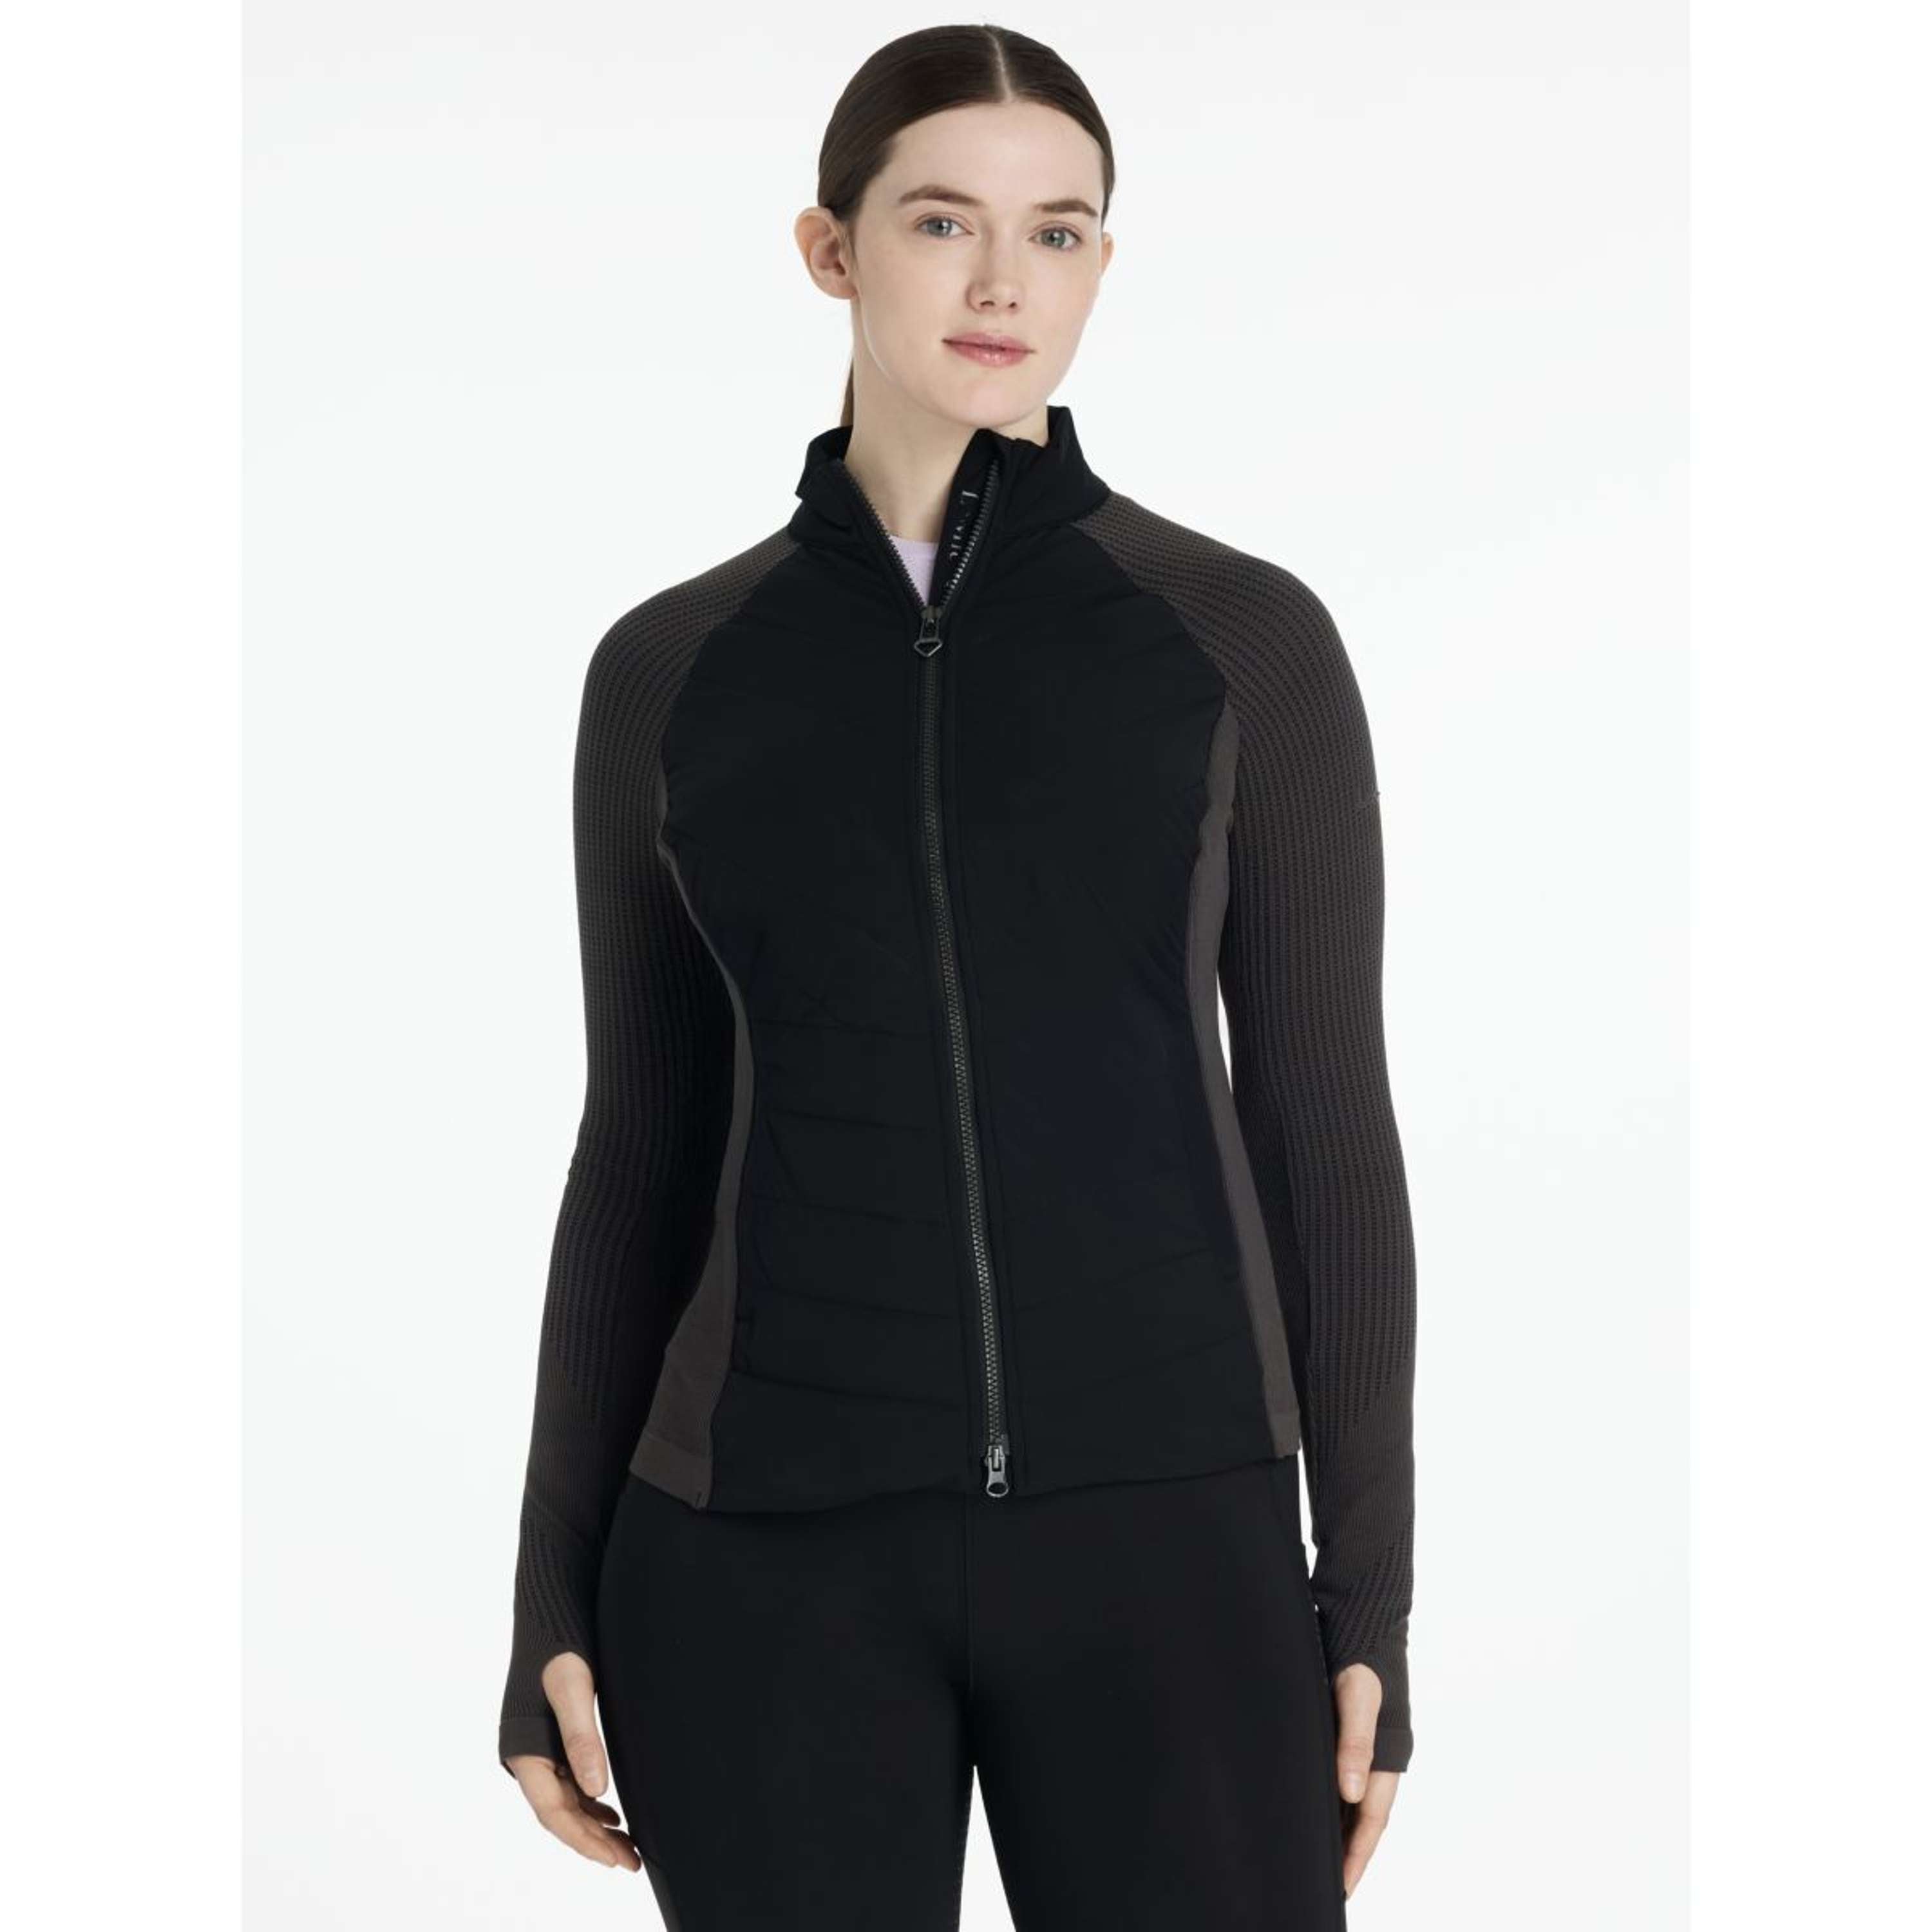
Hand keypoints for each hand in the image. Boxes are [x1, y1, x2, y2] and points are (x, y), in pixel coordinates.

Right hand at [504, 1650, 641, 1870]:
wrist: (548, 1610)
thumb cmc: (559, 1644)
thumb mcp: (573, 1687)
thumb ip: (582, 1737)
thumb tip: (598, 1789)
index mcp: (524, 1752)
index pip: (553, 1812)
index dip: (583, 1840)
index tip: (613, 1858)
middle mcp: (526, 1757)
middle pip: (560, 1813)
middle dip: (592, 1841)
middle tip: (629, 1862)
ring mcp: (537, 1749)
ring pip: (565, 1800)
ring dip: (592, 1825)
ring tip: (625, 1845)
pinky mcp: (549, 1739)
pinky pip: (567, 1782)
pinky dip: (588, 1801)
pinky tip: (610, 1813)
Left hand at [1331, 1661, 1399, 1899]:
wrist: (1365, 1615)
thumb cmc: (1362, 1654)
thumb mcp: (1358, 1696)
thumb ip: (1355, 1741)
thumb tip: (1349, 1791)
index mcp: (1387, 1756)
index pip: (1371, 1821)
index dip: (1356, 1856)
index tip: (1342, 1888)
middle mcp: (1378, 1757)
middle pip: (1363, 1818)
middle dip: (1348, 1853)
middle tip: (1329, 1886)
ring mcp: (1364, 1745)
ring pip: (1352, 1800)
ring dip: (1339, 1829)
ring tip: (1319, 1859)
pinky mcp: (1348, 1729)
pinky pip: (1341, 1775)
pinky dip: (1332, 1798)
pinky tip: (1314, 1806)